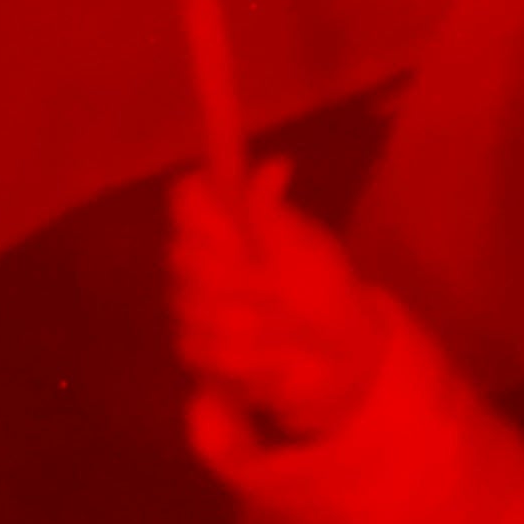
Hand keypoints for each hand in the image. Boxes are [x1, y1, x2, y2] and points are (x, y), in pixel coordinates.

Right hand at [171, 158, 394, 470]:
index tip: (238, 235)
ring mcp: (191, 306)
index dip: (203, 213)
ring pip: (198, 309)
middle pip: (184, 256)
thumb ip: (275, 217)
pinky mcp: (197, 353)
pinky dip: (252, 360)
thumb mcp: (306, 250)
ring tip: (290, 330)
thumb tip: (276, 164)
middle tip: (280, 294)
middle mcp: (199, 259)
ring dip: (256, 325)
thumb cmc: (322, 289)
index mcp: (226, 223)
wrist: (340, 351)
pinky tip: (279, 360)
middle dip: (240, 280)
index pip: (187, 198)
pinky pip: (205, 353)